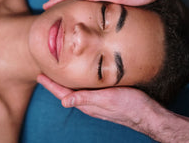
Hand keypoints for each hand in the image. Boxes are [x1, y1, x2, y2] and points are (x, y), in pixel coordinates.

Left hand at [37, 74, 159, 130]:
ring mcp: (97, 102)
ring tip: (57, 75)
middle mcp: (89, 103)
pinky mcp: (105, 99)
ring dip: (65, 84)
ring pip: (76, 92)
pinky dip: (78, 84)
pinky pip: (86, 91)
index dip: (50, 85)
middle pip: (66, 93)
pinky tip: (81, 79)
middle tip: (44, 73)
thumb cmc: (129, 105)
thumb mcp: (107, 99)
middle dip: (55, 84)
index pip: (63, 93)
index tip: (39, 75)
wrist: (148, 114)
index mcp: (87, 103)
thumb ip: (86, 99)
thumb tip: (64, 102)